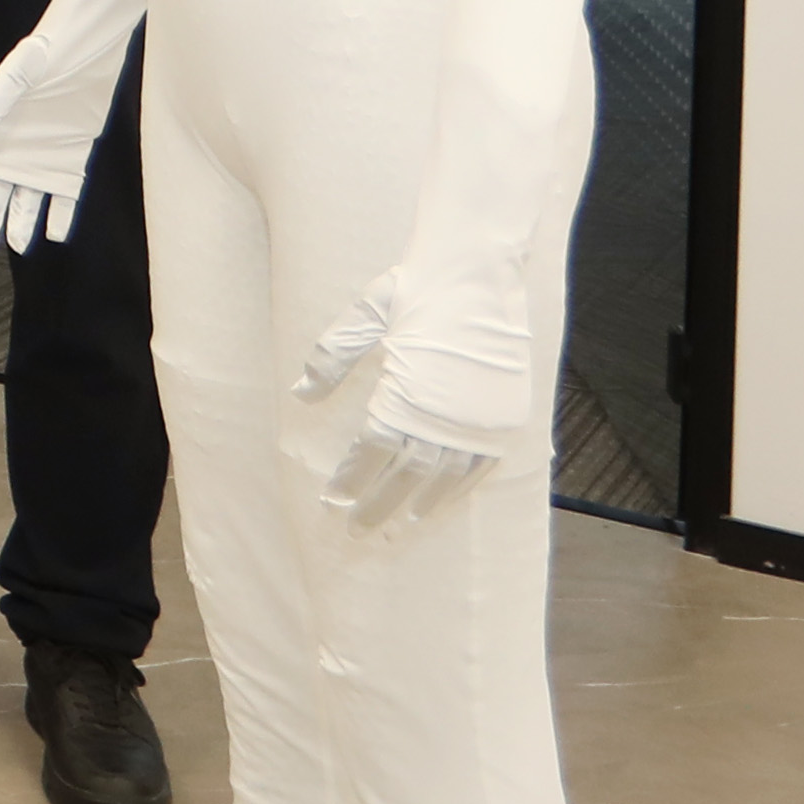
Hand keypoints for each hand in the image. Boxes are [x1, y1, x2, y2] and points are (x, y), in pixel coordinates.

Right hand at [0, 41, 116, 255]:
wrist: (88, 48)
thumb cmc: (45, 55)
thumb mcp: (14, 78)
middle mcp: (18, 148)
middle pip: (0, 190)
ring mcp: (46, 155)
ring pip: (30, 197)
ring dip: (23, 220)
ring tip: (18, 246)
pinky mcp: (73, 157)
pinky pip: (65, 193)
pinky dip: (60, 214)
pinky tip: (55, 234)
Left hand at [295, 295, 492, 533]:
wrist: (479, 273)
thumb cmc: (417, 290)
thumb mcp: (364, 316)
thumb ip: (332, 358)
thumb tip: (300, 392)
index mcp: (405, 392)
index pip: (372, 449)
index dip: (352, 476)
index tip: (333, 498)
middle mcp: (443, 414)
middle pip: (405, 474)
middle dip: (378, 503)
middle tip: (356, 529)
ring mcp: (477, 418)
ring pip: (444, 476)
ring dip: (418, 503)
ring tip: (397, 524)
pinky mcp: (504, 416)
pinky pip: (480, 464)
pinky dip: (458, 486)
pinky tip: (441, 500)